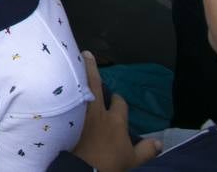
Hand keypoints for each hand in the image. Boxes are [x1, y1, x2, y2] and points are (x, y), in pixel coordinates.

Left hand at [72, 53, 160, 171]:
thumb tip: (160, 142)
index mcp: (116, 120)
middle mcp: (98, 112)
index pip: (120, 102)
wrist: (84, 169)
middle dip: (92, 69)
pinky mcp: (65, 118)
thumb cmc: (110, 164)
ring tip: (71, 60)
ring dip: (76, 74)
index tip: (115, 98)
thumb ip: (146, 149)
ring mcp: (80, 113)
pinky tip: (56, 83)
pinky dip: (62, 89)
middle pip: (96, 84)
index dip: (118, 99)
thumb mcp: (133, 159)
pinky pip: (64, 99)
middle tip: (87, 55)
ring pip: (78, 87)